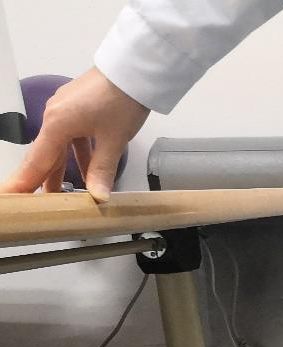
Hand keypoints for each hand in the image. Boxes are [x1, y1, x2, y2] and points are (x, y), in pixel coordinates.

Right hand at [0, 67, 149, 199]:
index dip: (24, 182)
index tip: (11, 196)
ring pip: (60, 148)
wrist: (133, 71)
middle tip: (32, 202)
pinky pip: (72, 139)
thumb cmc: (121, 100)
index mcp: (57, 124)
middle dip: (39, 180)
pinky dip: (77, 157)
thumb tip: (97, 197)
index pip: (37, 161)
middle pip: (45, 155)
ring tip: (58, 195)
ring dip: (60, 171)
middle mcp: (56, 116)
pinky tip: (86, 174)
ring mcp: (66, 112)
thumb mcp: (113, 141)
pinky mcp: (78, 110)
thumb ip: (102, 170)